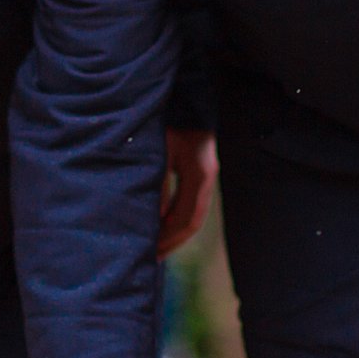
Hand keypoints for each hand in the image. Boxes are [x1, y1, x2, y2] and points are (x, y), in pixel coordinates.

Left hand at [158, 129, 217, 256]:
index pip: (187, 219)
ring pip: (192, 214)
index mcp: (200, 175)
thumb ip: (158, 184)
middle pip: (192, 221)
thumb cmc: (170, 119)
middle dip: (172, 242)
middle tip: (152, 259)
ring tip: (156, 248)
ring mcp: (204, 175)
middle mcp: (206, 178)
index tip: (152, 253)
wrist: (186, 98)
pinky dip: (175, 217)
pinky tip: (160, 224)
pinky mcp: (198, 170)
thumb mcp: (160, 151)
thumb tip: (153, 218)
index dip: (170, 239)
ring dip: (174, 232)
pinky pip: (189, 202)